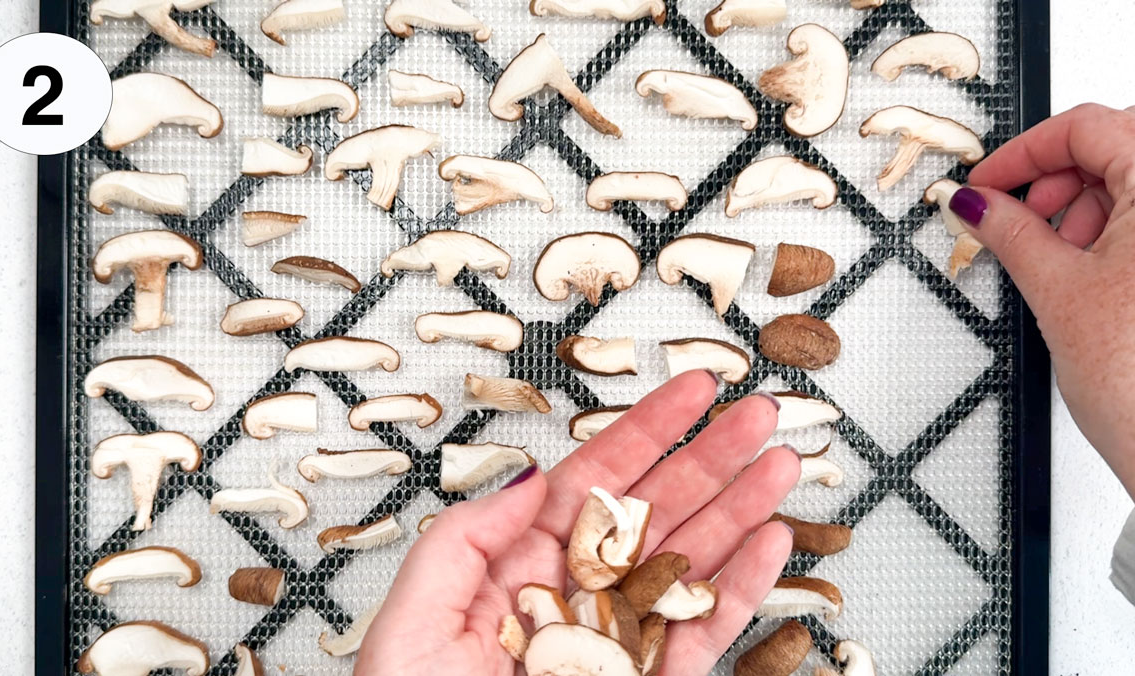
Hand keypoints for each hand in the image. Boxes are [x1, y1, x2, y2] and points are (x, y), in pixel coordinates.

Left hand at [355, 371, 799, 674]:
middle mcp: (573, 597)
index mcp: (515, 569)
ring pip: (690, 566)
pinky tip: (768, 544)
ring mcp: (616, 642)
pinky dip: (741, 589)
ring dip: (739, 511)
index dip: (646, 431)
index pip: (593, 483)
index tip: (690, 393)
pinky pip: (702, 633)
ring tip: (779, 465)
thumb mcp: (414, 619)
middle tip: (756, 416)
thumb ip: (467, 540)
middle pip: (654, 512)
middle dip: (709, 459)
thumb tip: (530, 478)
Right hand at [949, 103, 1134, 496]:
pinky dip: (1111, 236)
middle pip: (1115, 149)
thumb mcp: (1056, 291)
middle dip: (1057, 181)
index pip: (1088, 126)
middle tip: (1015, 217)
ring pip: (1134, 187)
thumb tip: (975, 203)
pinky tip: (1085, 274)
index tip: (987, 183)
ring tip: (1054, 259)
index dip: (1025, 152)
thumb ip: (1009, 232)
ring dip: (1086, 210)